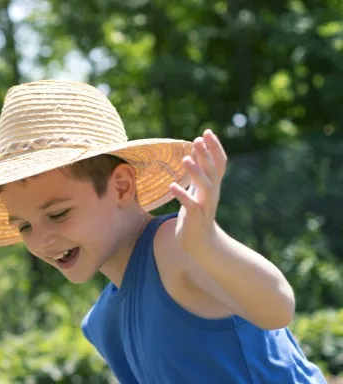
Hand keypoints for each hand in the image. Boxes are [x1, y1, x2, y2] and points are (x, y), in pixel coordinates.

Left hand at [169, 129, 226, 252]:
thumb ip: (198, 173)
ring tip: (185, 160)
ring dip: (196, 173)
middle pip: (213, 171)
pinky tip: (172, 186)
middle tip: (197, 140)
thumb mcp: (198, 190)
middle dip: (206, 155)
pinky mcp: (195, 218)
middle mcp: (212, 194)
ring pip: (205, 186)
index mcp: (213, 186)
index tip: (207, 132)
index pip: (219, 163)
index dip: (215, 148)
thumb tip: (195, 152)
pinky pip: (190, 205)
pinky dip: (182, 195)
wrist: (200, 242)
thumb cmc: (197, 213)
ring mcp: (205, 206)